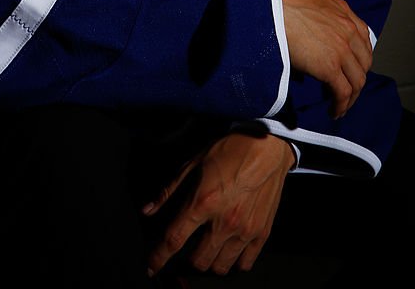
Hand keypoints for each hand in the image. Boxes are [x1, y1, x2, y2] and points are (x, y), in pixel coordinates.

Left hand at [144, 133, 294, 277]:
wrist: (267, 145)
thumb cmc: (230, 150)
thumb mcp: (193, 163)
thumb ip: (169, 191)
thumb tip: (147, 210)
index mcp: (203, 202)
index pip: (173, 240)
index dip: (158, 258)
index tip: (150, 268)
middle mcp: (224, 221)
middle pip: (197, 262)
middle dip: (187, 258)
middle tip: (188, 245)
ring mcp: (245, 230)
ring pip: (220, 267)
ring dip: (210, 261)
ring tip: (208, 246)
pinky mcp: (262, 233)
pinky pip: (244, 264)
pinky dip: (234, 261)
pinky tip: (229, 248)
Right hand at [278, 0, 371, 117]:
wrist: (270, 7)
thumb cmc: (279, 2)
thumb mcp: (308, 3)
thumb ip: (319, 18)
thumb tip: (310, 38)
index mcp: (343, 12)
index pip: (363, 40)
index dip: (359, 58)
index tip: (351, 67)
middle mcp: (348, 29)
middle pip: (364, 62)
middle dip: (356, 77)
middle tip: (347, 88)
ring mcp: (341, 49)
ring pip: (357, 80)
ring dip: (351, 97)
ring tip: (341, 105)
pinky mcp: (330, 66)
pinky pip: (343, 92)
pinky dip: (341, 105)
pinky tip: (334, 111)